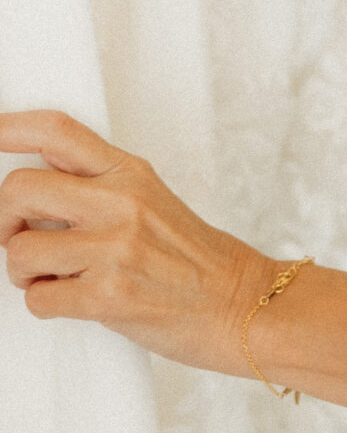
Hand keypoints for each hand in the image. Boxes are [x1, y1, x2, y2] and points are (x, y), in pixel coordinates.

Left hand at [0, 109, 264, 375]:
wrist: (238, 302)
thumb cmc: (192, 257)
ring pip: (19, 251)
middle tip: (20, 237)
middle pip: (18, 190)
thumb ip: (94, 182)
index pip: (56, 132)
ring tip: (56, 276)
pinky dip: (46, 304)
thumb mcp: (149, 198)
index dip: (8, 128)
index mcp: (128, 173)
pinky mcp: (109, 296)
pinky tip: (74, 299)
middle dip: (4, 221)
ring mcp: (115, 249)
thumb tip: (32, 178)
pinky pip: (38, 300)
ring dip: (25, 273)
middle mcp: (121, 203)